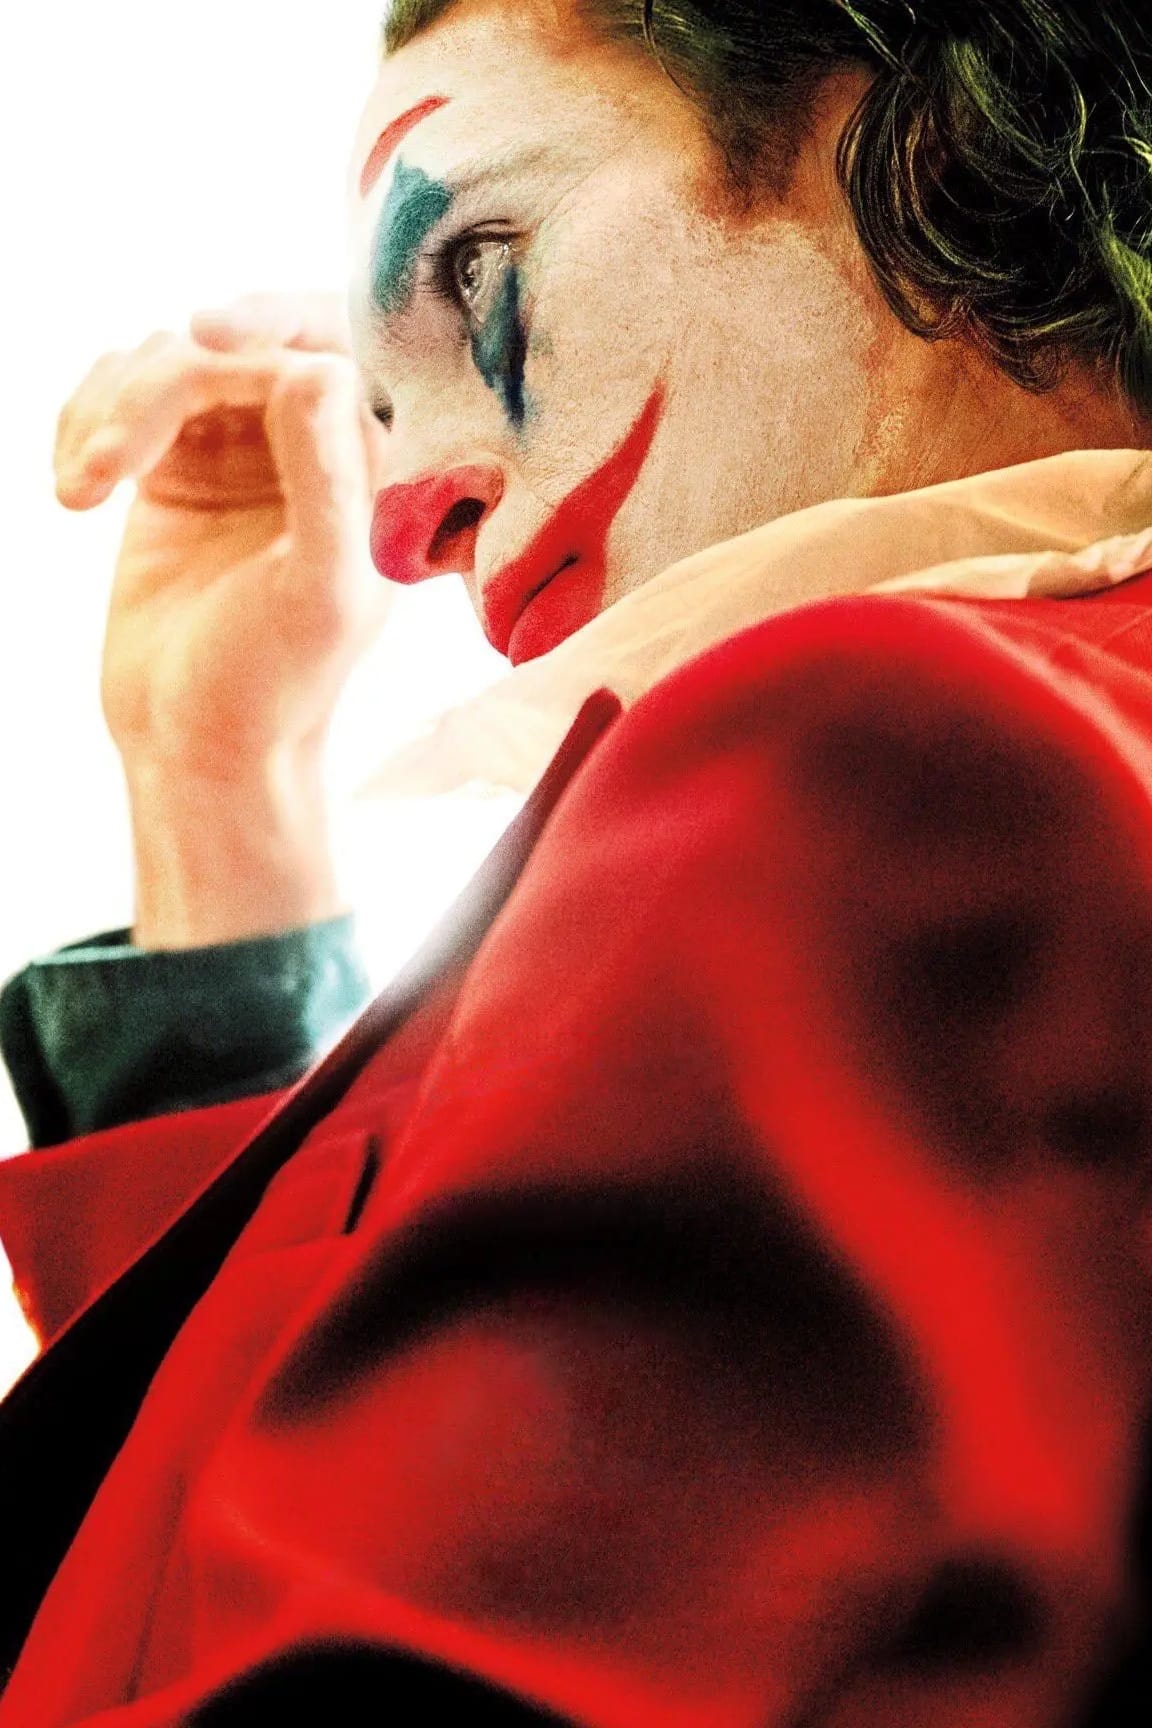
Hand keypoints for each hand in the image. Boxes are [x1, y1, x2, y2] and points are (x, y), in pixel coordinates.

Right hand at [53, 294, 393, 945]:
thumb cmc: (273, 685)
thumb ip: (326, 482)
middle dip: (164, 382)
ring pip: (169, 359)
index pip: (339, 344)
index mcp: (375, 468)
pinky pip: (125, 393)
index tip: (206, 335)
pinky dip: (86, 419)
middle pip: (239, 342)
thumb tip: (310, 370)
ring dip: (112, 406)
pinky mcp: (175, 466)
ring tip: (82, 487)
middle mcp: (315, 447)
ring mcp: (239, 451)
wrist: (196, 744)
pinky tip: (74, 487)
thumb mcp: (316, 591)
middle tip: (113, 457)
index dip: (276, 317)